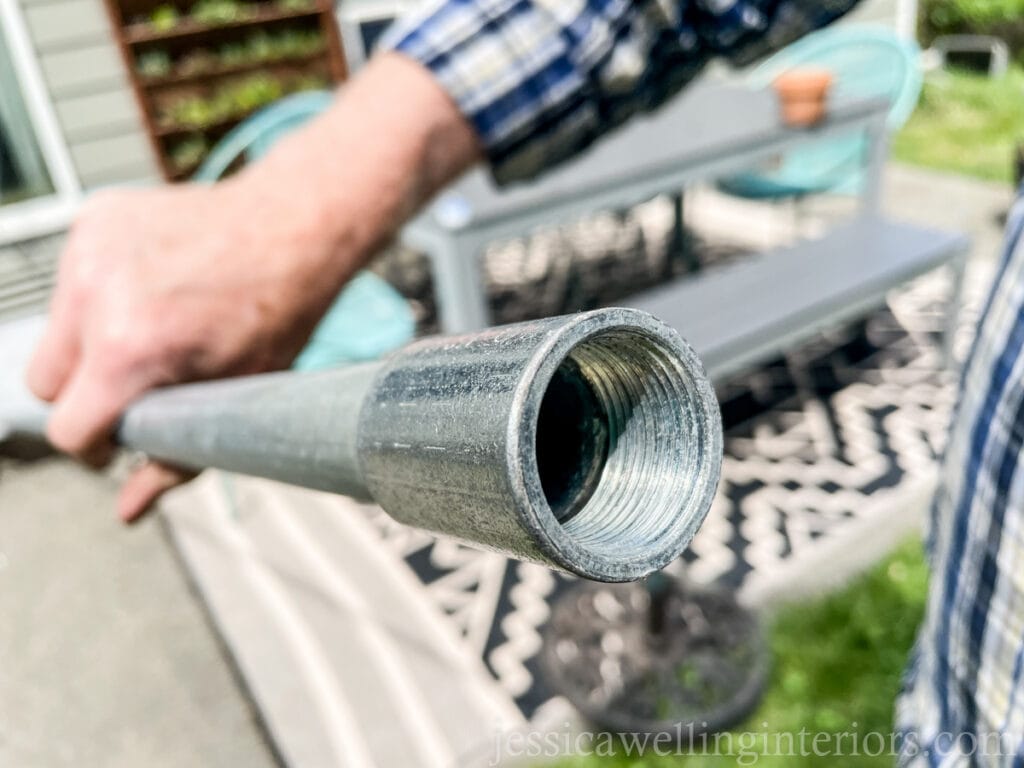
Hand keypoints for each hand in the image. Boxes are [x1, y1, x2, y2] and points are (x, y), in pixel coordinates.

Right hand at [27, 182, 352, 520]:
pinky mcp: (92, 220)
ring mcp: (88, 252)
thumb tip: (127, 512)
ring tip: (154, 333)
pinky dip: (100, 296)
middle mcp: (94, 296)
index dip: (97, 447)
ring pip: (56, 330)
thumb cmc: (278, 314)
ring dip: (91, 344)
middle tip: (137, 390)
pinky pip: (73, 281)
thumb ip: (174, 461)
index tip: (121, 440)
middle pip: (44, 384)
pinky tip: (153, 292)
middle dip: (85, 398)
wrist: (294, 226)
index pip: (65, 430)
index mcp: (127, 349)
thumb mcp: (234, 400)